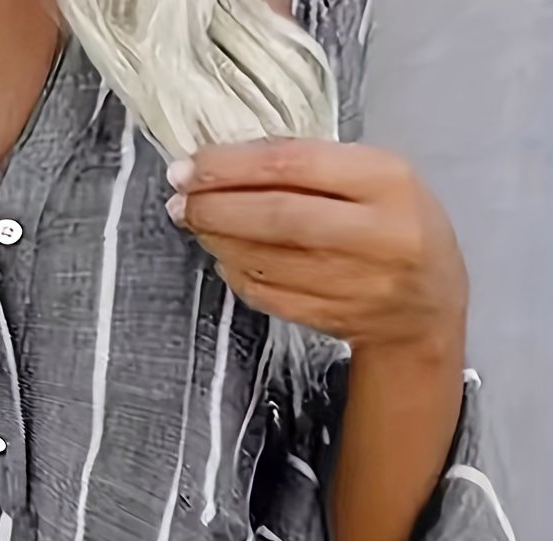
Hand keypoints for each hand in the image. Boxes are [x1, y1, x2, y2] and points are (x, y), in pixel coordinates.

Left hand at [165, 139, 467, 354]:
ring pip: (265, 258)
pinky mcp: (329, 317)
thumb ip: (313, 166)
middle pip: (274, 215)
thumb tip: (228, 162)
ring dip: (218, 239)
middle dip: (215, 207)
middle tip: (180, 201)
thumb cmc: (394, 225)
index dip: (232, 166)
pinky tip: (223, 254)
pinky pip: (266, 292)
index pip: (293, 165)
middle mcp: (371, 232)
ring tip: (195, 222)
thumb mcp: (374, 178)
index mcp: (385, 181)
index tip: (190, 165)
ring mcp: (350, 281)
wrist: (424, 307)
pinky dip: (236, 272)